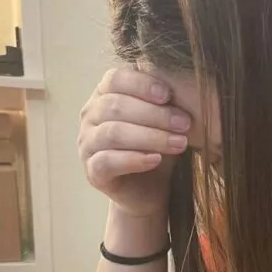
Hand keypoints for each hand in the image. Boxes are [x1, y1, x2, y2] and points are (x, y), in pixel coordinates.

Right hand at [79, 68, 191, 219]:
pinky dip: (133, 159)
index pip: (115, 79)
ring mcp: (87, 144)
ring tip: (178, 143)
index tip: (168, 95)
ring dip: (150, 137)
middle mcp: (90, 117)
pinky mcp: (92, 172)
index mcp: (104, 95)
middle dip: (154, 114)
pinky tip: (156, 159)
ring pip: (113, 133)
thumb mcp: (164, 123)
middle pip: (116, 106)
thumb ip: (165, 104)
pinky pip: (108, 161)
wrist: (149, 191)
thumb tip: (184, 86)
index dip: (141, 85)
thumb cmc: (156, 148)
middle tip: (184, 124)